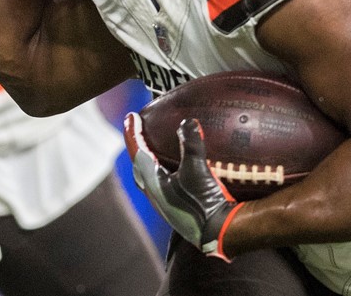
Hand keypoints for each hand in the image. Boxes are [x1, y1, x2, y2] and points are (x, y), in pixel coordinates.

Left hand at [124, 113, 241, 259]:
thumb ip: (191, 144)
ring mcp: (165, 203)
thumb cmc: (204, 202)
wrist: (220, 233)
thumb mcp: (198, 170)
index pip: (137, 153)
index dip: (133, 133)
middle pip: (138, 166)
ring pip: (149, 178)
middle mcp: (154, 194)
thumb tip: (188, 121)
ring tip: (152, 147)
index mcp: (153, 184)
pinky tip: (174, 170)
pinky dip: (162, 171)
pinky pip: (162, 185)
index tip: (130, 117)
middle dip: (137, 147)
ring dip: (148, 160)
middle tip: (138, 131)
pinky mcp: (176, 208)